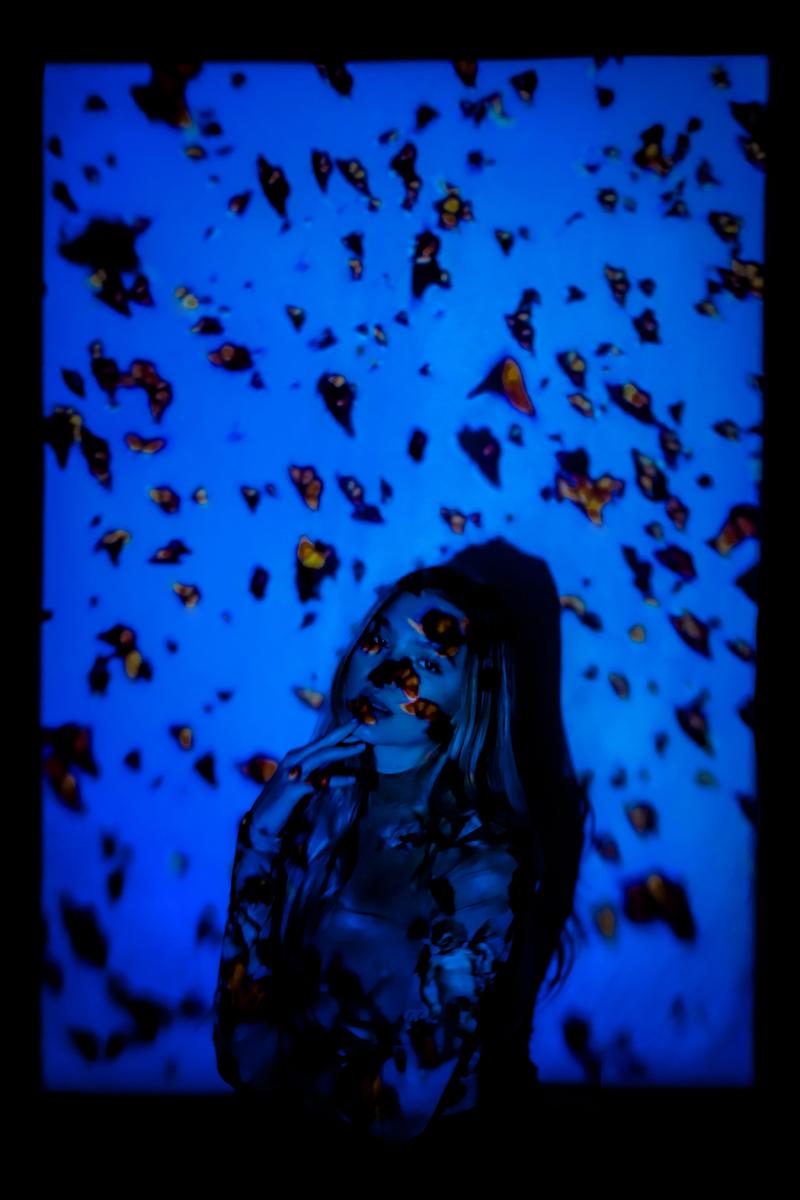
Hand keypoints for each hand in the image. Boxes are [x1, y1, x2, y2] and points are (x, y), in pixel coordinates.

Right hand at [246, 718, 367, 847]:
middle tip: (359, 723)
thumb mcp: (301, 782)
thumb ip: (315, 772)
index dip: (338, 733)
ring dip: (342, 751)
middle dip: (341, 732)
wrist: (262, 822)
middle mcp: (293, 761)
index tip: (356, 725)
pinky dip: (337, 779)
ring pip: (321, 757)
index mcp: (295, 757)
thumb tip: (336, 766)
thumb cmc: (284, 802)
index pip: (320, 742)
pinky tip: (352, 779)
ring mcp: (292, 775)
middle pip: (322, 744)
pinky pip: (319, 782)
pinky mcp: (293, 790)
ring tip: (361, 747)